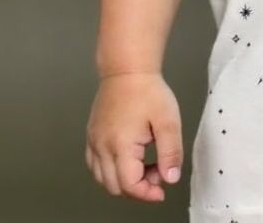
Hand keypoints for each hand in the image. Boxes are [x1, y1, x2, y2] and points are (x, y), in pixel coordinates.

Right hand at [86, 72, 182, 202]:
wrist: (127, 69)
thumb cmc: (147, 90)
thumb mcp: (168, 120)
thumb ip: (171, 152)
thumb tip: (170, 178)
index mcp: (120, 145)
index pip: (129, 185)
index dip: (147, 193)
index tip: (162, 190)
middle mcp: (102, 147)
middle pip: (115, 186)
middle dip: (138, 188)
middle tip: (159, 172)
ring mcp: (94, 142)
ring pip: (103, 178)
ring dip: (124, 180)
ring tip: (147, 165)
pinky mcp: (92, 136)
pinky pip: (96, 165)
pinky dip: (111, 171)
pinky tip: (129, 159)